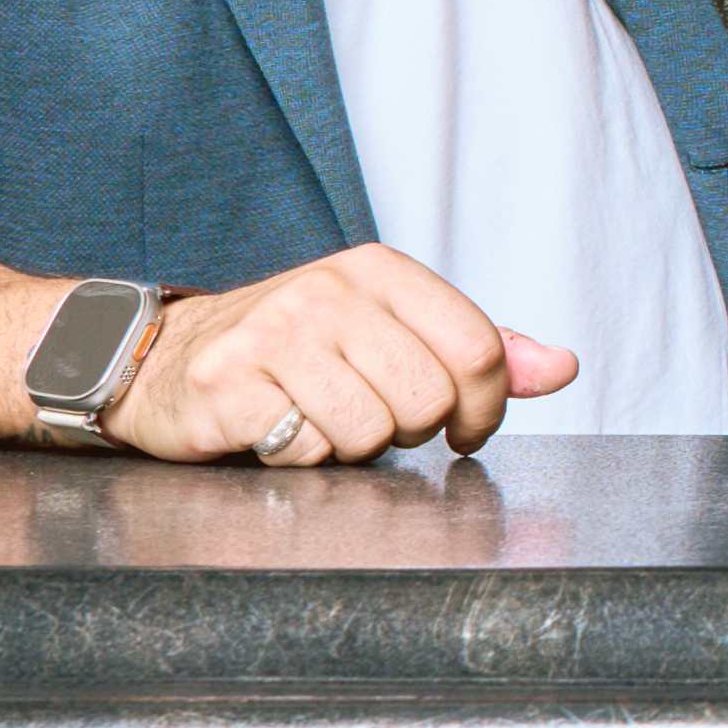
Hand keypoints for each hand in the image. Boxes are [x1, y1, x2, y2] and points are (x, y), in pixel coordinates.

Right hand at [103, 243, 575, 462]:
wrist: (164, 360)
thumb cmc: (294, 353)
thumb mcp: (390, 331)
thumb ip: (478, 352)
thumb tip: (564, 368)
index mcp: (380, 270)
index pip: (479, 349)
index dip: (486, 408)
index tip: (464, 429)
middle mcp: (327, 290)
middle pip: (428, 397)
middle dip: (412, 430)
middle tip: (375, 421)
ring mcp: (272, 334)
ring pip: (370, 431)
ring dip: (352, 446)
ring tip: (319, 421)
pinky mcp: (227, 384)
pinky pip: (306, 449)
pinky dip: (300, 457)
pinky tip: (276, 429)